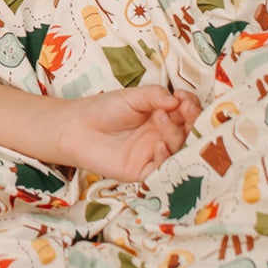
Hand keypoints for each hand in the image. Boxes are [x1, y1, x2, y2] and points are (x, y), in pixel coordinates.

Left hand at [53, 87, 196, 183]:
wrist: (76, 127)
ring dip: (176, 134)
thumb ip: (155, 96)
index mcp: (164, 117)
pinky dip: (164, 159)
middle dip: (192, 121)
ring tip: (161, 118)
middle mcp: (163, 136)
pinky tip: (159, 145)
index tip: (184, 98)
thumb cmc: (103, 110)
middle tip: (186, 109)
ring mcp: (154, 154)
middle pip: (189, 132)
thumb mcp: (132, 97)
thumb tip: (177, 100)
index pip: (187, 113)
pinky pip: (161, 170)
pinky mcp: (143, 171)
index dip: (191, 106)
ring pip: (178, 149)